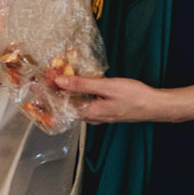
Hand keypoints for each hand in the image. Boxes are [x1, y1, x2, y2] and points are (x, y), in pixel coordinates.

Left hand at [50, 74, 193, 124]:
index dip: (47, 94)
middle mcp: (94, 117)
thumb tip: (60, 81)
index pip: (62, 106)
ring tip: (58, 77)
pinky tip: (80, 83)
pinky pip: (87, 102)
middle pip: (68, 105)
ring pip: (78, 104)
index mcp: (91, 114)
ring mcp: (101, 114)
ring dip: (67, 91)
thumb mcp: (107, 87)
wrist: (158, 105)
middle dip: (55, 92)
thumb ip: (82, 85)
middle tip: (45, 78)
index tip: (35, 85)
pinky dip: (80, 92)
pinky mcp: (106, 109)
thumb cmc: (136, 97)